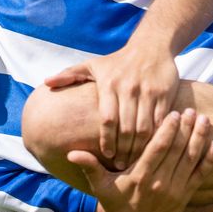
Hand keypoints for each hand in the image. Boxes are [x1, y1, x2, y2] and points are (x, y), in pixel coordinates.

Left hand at [45, 44, 179, 169]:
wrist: (151, 46)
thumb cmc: (118, 61)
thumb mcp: (92, 65)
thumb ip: (69, 75)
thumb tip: (47, 84)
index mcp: (109, 84)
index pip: (107, 119)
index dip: (106, 140)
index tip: (106, 155)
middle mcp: (129, 88)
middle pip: (126, 128)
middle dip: (123, 150)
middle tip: (121, 165)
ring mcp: (148, 91)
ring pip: (144, 128)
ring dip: (140, 148)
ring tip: (135, 160)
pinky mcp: (165, 94)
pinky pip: (161, 121)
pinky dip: (157, 136)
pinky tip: (152, 147)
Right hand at [68, 109, 212, 211]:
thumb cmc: (117, 205)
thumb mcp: (101, 187)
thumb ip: (90, 167)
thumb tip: (72, 153)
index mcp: (140, 177)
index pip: (157, 150)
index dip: (168, 131)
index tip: (174, 114)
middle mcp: (160, 183)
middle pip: (177, 151)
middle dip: (186, 129)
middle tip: (192, 110)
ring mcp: (175, 190)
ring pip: (191, 160)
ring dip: (199, 139)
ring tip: (204, 120)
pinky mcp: (186, 196)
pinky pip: (200, 175)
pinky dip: (210, 160)